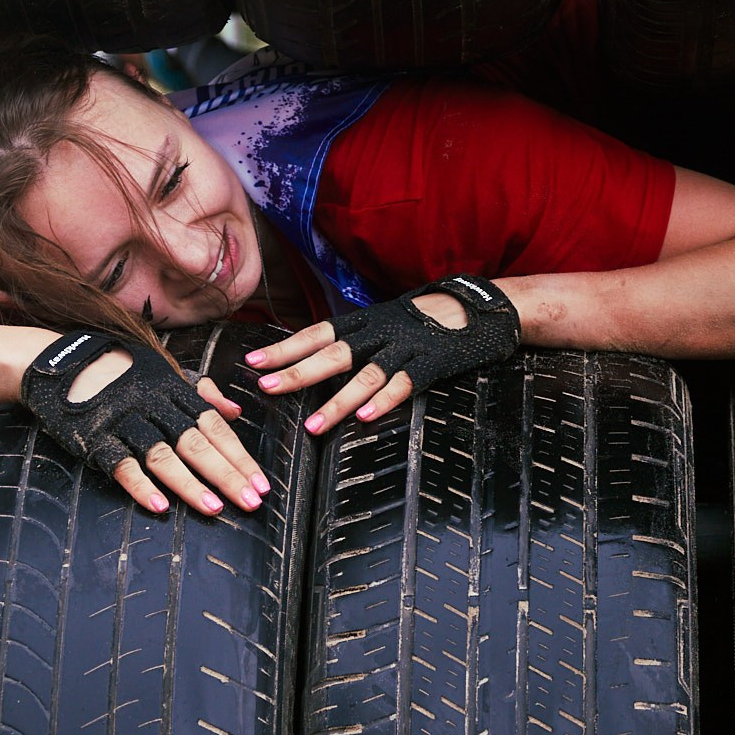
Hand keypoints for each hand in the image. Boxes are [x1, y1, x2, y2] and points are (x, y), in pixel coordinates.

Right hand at [20, 331, 270, 517]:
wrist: (58, 360)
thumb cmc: (119, 370)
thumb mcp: (163, 370)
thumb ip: (201, 391)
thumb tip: (236, 411)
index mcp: (173, 390)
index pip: (215, 426)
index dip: (240, 455)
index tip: (263, 483)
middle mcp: (153, 405)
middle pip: (197, 443)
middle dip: (227, 474)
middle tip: (252, 501)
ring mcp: (123, 422)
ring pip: (163, 455)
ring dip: (190, 484)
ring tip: (214, 509)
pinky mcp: (95, 438)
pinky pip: (120, 464)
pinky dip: (140, 485)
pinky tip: (160, 507)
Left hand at [244, 275, 520, 434]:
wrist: (480, 308)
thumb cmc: (426, 319)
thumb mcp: (386, 321)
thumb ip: (356, 338)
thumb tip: (314, 357)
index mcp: (365, 321)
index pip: (316, 333)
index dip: (285, 347)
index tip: (253, 362)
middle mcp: (380, 332)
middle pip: (332, 353)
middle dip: (297, 372)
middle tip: (267, 388)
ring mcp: (407, 347)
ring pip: (365, 375)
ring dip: (337, 402)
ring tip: (313, 426)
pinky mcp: (432, 363)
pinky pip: (404, 384)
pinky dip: (383, 401)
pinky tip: (364, 418)